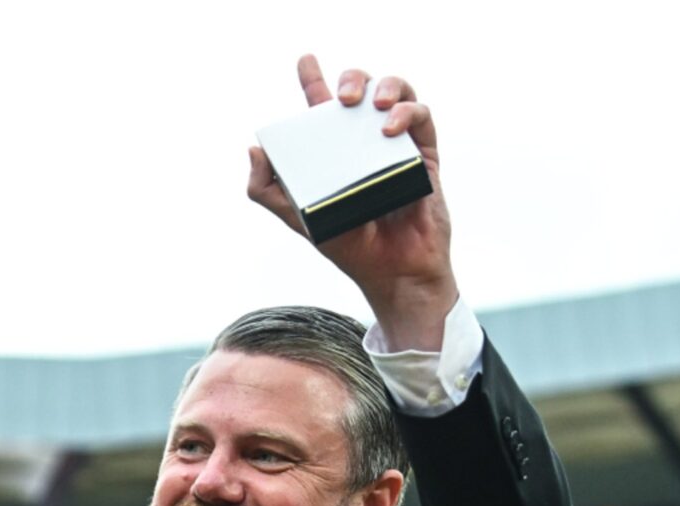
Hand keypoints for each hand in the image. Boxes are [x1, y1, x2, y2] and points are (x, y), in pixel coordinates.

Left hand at [247, 55, 457, 348]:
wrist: (394, 271)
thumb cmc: (350, 247)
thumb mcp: (299, 219)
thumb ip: (268, 191)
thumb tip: (254, 149)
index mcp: (337, 151)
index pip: (323, 107)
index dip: (313, 79)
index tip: (305, 60)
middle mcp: (367, 143)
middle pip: (362, 91)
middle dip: (353, 78)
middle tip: (344, 98)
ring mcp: (398, 146)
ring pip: (398, 92)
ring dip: (386, 87)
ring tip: (374, 106)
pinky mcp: (425, 156)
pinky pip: (423, 118)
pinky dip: (408, 114)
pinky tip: (390, 130)